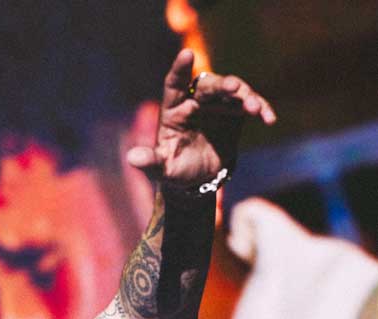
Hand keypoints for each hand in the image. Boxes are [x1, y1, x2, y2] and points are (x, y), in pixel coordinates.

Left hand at [127, 49, 275, 190]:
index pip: (175, 84)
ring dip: (246, 97)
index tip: (187, 54)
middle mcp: (196, 101)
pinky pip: (250, 105)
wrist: (199, 180)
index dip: (180, 69)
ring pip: (233, 92)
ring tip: (255, 109)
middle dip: (223, 85)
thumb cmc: (176, 171)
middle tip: (235, 88)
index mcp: (174, 109)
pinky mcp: (236, 113)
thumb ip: (150, 162)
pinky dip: (261, 109)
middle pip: (209, 85)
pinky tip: (269, 118)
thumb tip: (132, 158)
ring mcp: (217, 105)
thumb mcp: (162, 170)